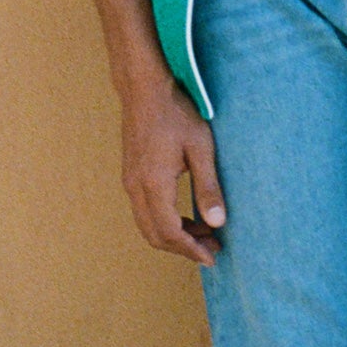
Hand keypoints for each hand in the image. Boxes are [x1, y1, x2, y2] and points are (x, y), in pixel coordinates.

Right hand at [119, 71, 225, 262]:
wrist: (145, 89)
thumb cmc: (176, 113)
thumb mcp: (200, 148)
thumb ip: (208, 187)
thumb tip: (217, 223)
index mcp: (154, 184)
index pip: (170, 232)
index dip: (191, 250)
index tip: (212, 257)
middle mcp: (136, 188)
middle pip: (155, 235)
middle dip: (184, 248)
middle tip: (212, 247)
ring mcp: (130, 182)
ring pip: (147, 225)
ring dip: (174, 235)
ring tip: (204, 232)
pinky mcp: (130, 175)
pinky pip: (144, 211)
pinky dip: (165, 222)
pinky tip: (187, 215)